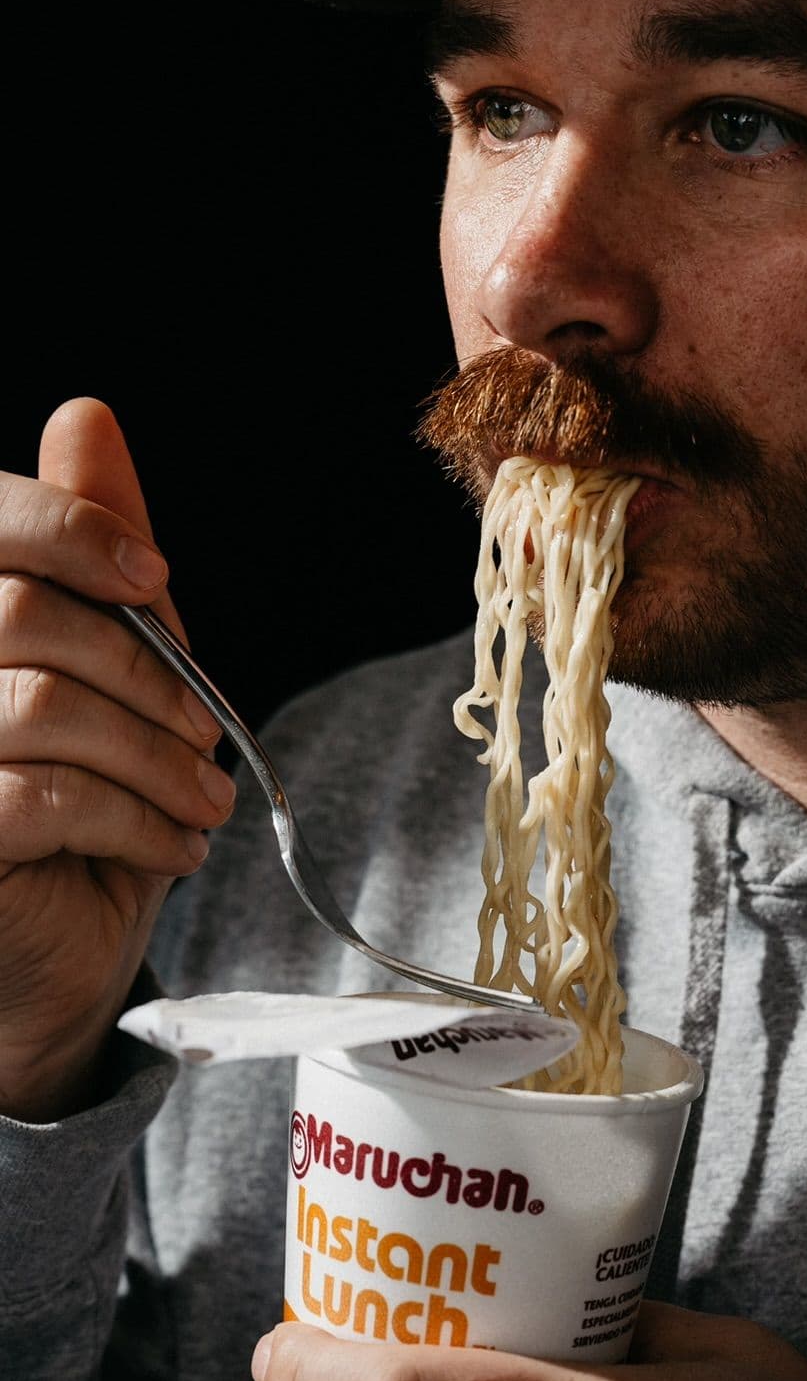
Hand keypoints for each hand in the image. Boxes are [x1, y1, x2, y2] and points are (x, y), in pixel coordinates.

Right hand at [0, 399, 234, 1119]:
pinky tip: (173, 844)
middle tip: (207, 731)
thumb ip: (88, 559)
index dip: (68, 528)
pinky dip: (134, 817)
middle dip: (146, 671)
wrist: (53, 963)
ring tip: (204, 801)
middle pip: (25, 614)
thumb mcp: (107, 671)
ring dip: (155, 756)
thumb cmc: (76, 808)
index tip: (155, 580)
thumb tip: (84, 418)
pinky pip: (41, 796)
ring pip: (43, 707)